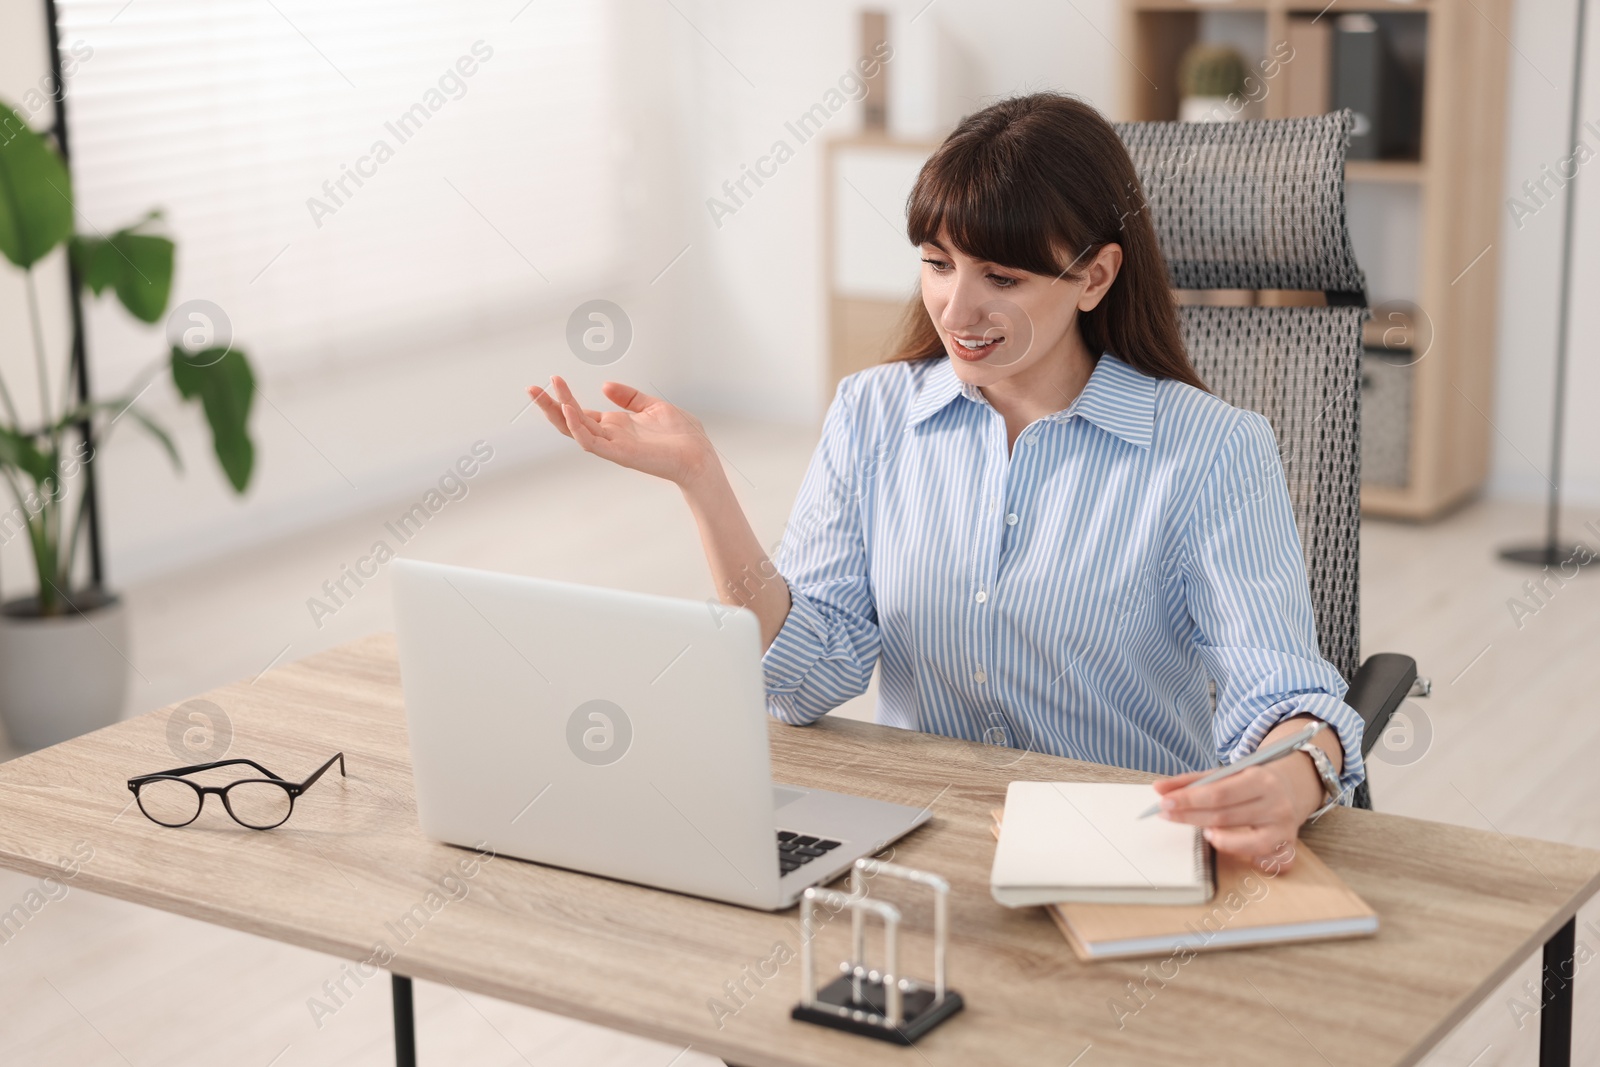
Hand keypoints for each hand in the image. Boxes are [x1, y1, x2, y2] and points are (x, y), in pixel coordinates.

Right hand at [528, 376, 718, 488]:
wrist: (699, 456)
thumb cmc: (682, 436)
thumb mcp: (653, 406)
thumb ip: (629, 397)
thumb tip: (604, 385)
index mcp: (616, 425)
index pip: (581, 412)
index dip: (563, 398)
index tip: (551, 380)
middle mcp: (610, 436)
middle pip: (570, 421)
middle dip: (549, 406)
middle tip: (531, 388)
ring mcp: (613, 446)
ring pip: (575, 430)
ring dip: (558, 412)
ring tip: (544, 393)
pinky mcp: (620, 454)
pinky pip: (591, 442)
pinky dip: (577, 428)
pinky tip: (569, 410)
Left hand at [1152, 751, 1327, 871]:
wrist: (1291, 789)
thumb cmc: (1250, 782)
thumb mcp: (1226, 774)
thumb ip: (1192, 781)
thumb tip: (1159, 789)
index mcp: (1261, 779)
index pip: (1218, 793)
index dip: (1189, 800)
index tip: (1164, 802)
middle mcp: (1276, 805)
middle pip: (1226, 817)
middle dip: (1190, 817)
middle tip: (1166, 815)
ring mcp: (1284, 829)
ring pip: (1246, 843)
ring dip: (1218, 839)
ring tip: (1202, 831)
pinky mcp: (1287, 848)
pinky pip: (1265, 860)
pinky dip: (1245, 856)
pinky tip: (1227, 845)